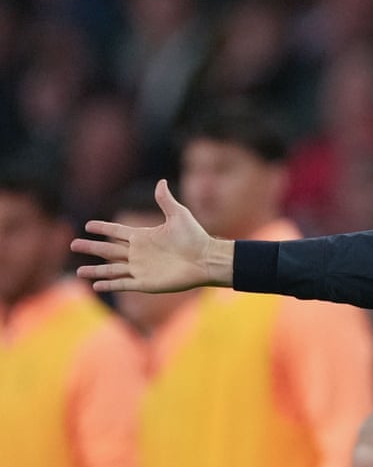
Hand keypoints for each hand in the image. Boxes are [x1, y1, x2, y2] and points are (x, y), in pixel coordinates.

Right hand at [71, 179, 233, 292]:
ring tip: (78, 272)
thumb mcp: (179, 215)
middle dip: (91, 248)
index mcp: (144, 236)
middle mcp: (139, 253)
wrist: (206, 259)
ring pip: (112, 269)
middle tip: (72, 245)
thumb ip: (165, 200)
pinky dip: (109, 284)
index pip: (117, 232)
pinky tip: (96, 285)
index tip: (88, 225)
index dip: (103, 228)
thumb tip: (160, 181)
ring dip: (95, 270)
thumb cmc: (195, 237)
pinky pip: (123, 283)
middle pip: (108, 250)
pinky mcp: (145, 282)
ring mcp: (141, 268)